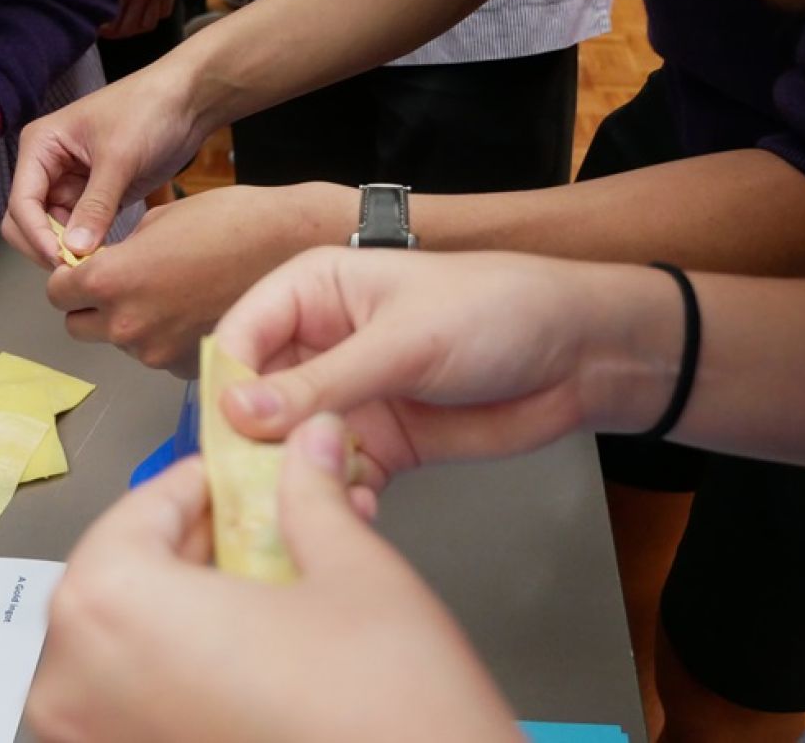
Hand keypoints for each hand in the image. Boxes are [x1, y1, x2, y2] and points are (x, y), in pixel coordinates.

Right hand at [3, 63, 202, 265]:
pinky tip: (110, 257)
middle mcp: (50, 167)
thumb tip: (75, 248)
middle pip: (28, 221)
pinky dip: (92, 246)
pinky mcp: (98, 197)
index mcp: (41, 146)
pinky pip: (83, 230)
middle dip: (48, 245)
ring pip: (55, 231)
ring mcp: (73, 184)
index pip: (22, 202)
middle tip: (79, 267)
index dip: (37, 235)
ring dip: (72, 250)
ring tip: (100, 264)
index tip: (62, 260)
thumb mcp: (119, 157)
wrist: (188, 101)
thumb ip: (95, 205)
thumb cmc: (149, 108)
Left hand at [27, 415, 517, 742]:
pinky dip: (184, 668)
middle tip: (267, 527)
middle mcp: (74, 687)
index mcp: (111, 612)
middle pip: (125, 578)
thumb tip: (308, 443)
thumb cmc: (386, 715)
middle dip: (201, 546)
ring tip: (269, 590)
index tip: (245, 474)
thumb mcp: (352, 572)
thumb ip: (311, 494)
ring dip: (192, 608)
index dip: (204, 484)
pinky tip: (255, 654)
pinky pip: (137, 700)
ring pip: (127, 643)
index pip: (138, 511)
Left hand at [44, 183, 354, 374]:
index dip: (69, 276)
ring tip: (172, 293)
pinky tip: (195, 311)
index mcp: (111, 281)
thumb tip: (104, 264)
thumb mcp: (158, 218)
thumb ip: (119, 251)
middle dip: (91, 305)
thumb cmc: (231, 221)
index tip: (85, 267)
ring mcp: (158, 352)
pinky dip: (166, 338)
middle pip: (77, 325)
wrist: (292, 247)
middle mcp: (127, 325)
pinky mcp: (188, 367)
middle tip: (123, 282)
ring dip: (131, 322)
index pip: (56, 291)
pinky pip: (158, 354)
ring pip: (119, 342)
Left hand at [100, 0, 178, 38]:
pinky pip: (164, 12)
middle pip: (130, 29)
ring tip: (127, 22)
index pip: (112, 25)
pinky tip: (144, 9)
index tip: (97, 27)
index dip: (103, 31)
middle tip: (109, 29)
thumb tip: (91, 1)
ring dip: (136, 27)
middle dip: (118, 33)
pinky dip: (154, 16)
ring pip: (148, 25)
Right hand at [215, 248, 678, 489]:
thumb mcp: (404, 341)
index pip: (241, 336)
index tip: (226, 436)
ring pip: (290, 446)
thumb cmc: (496, 312)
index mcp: (313, 291)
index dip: (227, 386)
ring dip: (293, 480)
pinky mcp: (377, 443)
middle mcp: (319, 344)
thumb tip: (237, 412)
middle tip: (252, 489)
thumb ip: (322, 381)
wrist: (579, 355)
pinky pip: (336, 477)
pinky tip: (354, 512)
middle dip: (252, 445)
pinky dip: (337, 498)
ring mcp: (347, 398)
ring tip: (304, 509)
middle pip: (256, 400)